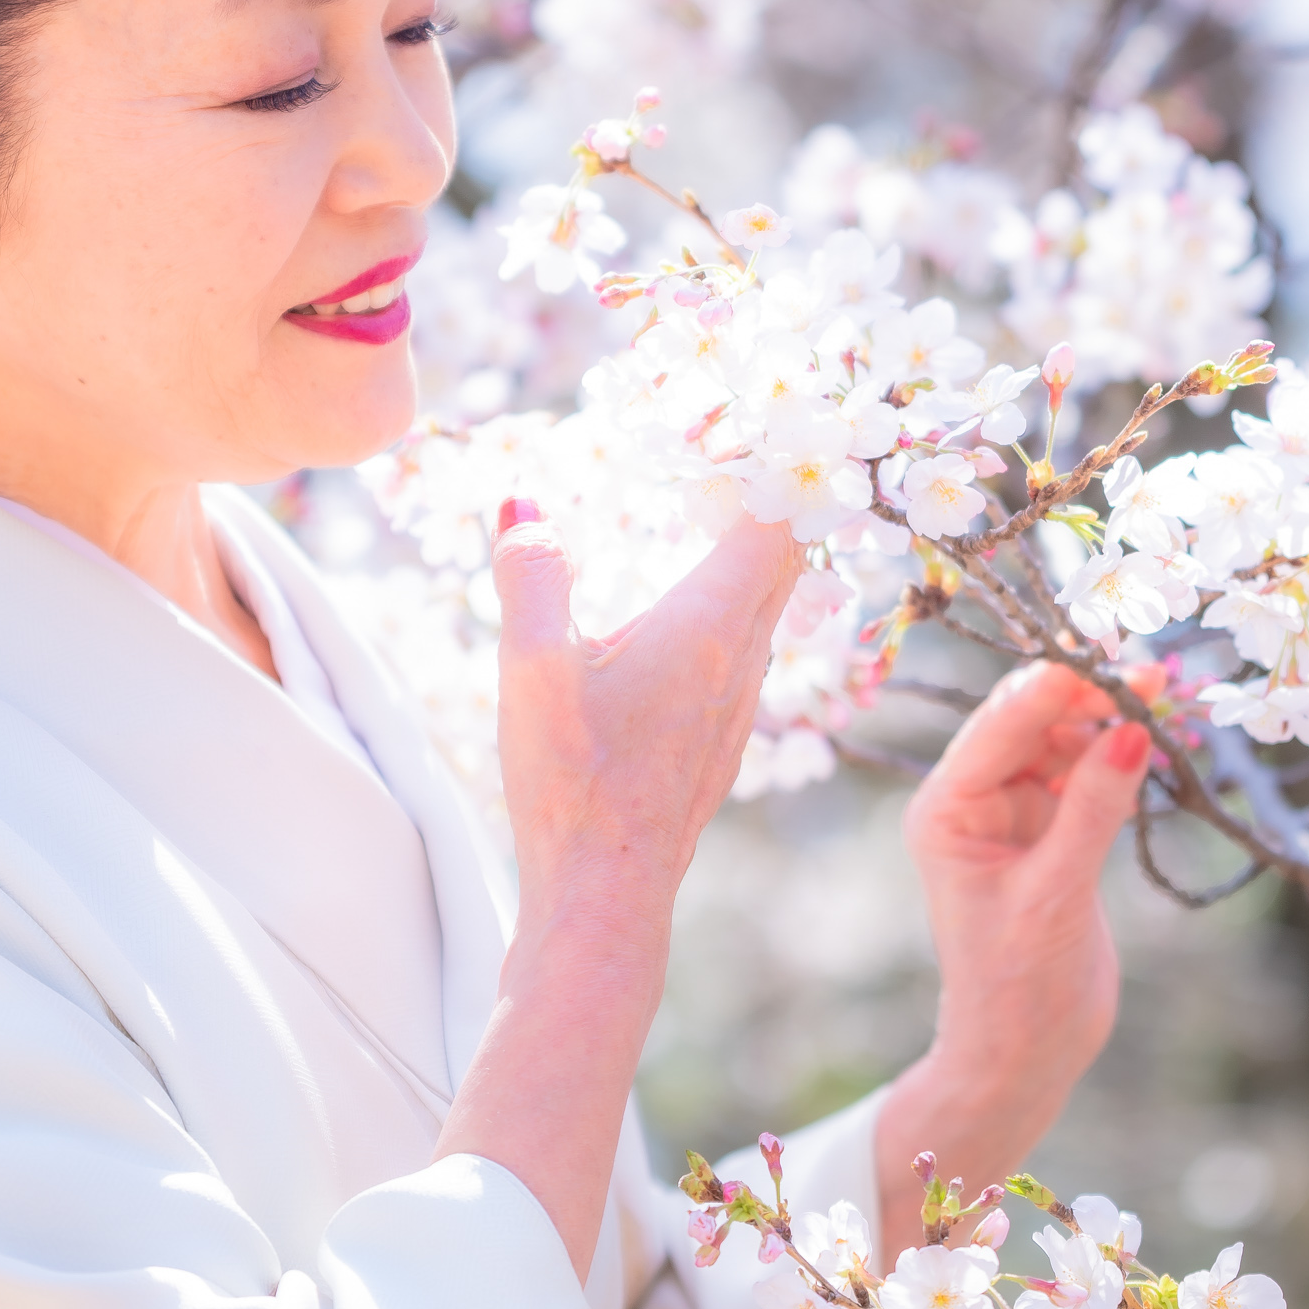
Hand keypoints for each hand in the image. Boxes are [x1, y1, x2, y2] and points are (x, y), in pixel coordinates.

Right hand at [439, 503, 802, 1276]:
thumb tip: (523, 504)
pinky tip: (689, 608)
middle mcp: (740, 659)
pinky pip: (746, 642)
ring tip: (720, 504)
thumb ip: (531, 580)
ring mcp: (737, 703)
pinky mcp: (719, 736)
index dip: (784, 459)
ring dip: (757, 547)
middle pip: (786, 552)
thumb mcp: (533, 675)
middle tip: (750, 441)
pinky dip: (734, 598)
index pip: (775, 519)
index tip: (779, 409)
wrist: (606, 899)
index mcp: (706, 628)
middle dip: (776, 491)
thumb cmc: (572, 788)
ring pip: (769, 601)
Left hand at [876, 663, 1151, 1232]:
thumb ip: (1092, 810)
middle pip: (1034, 722)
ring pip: (1065, 744)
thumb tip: (1132, 730)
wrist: (1024, 1059)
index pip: (1002, 723)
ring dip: (1113, 723)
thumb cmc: (1019, 989)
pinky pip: (1087, 778)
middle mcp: (973, 801)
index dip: (1060, 687)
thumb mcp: (1056, 895)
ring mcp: (1014, 815)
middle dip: (1092, 697)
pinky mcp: (1052, 835)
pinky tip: (1159, 743)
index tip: (1120, 661)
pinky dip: (1121, 760)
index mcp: (947, 808)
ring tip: (1168, 701)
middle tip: (1159, 675)